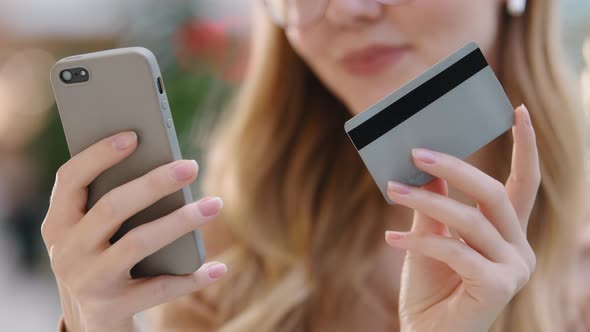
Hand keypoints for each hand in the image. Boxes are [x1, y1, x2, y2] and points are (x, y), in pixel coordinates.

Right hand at [41, 131, 226, 331]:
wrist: (91, 322)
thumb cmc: (104, 258)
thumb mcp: (96, 233)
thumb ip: (114, 200)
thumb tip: (164, 162)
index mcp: (58, 223)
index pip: (70, 179)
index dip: (99, 155)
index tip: (134, 135)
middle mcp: (66, 251)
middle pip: (111, 207)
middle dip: (154, 183)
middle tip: (190, 166)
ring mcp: (88, 282)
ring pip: (138, 242)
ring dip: (181, 221)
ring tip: (215, 204)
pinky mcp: (111, 309)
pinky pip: (159, 289)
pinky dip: (192, 278)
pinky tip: (218, 267)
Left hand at [385, 105, 538, 331]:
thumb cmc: (429, 287)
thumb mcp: (430, 235)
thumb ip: (435, 201)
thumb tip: (428, 160)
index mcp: (508, 233)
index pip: (523, 184)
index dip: (525, 147)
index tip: (518, 110)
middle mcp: (519, 249)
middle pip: (493, 193)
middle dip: (455, 167)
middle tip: (415, 150)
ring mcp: (513, 269)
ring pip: (470, 219)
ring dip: (427, 201)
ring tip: (392, 188)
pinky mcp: (498, 287)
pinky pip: (454, 250)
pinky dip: (420, 241)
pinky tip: (392, 238)